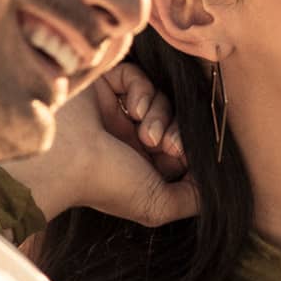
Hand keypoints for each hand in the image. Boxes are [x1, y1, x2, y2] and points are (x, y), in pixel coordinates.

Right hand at [6, 61, 195, 226]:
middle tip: (166, 146)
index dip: (187, 147)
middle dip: (176, 131)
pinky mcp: (102, 84)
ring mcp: (114, 109)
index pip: (177, 144)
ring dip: (160, 113)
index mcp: (138, 164)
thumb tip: (218, 190)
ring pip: (157, 97)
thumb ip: (192, 199)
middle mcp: (127, 136)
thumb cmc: (106, 183)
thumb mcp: (157, 205)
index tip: (181, 155)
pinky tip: (134, 110)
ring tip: (145, 134)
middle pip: (171, 118)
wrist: (63, 159)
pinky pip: (135, 76)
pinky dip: (142, 90)